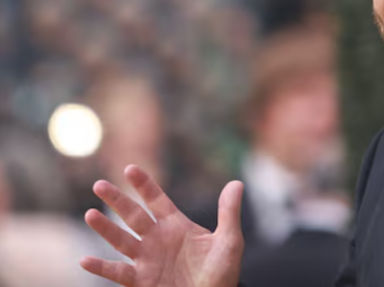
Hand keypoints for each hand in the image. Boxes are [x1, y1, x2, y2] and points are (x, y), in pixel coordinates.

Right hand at [81, 165, 244, 286]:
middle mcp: (157, 240)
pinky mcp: (141, 281)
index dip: (144, 185)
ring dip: (105, 229)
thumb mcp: (229, 242)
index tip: (130, 169)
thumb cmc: (222, 273)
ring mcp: (147, 260)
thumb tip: (236, 183)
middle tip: (99, 184)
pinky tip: (85, 260)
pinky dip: (101, 267)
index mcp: (176, 226)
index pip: (157, 200)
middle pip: (133, 216)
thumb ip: (228, 213)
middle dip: (117, 200)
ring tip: (89, 214)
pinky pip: (118, 273)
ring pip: (121, 240)